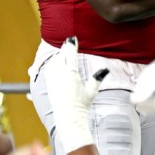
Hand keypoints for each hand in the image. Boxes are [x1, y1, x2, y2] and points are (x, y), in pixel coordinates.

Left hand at [45, 36, 107, 153]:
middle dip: (65, 49)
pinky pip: (48, 68)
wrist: (68, 117)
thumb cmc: (82, 104)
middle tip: (68, 43)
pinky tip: (55, 62)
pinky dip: (53, 63)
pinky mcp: (49, 84)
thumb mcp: (92, 91)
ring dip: (59, 56)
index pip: (70, 55)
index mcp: (72, 74)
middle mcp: (60, 75)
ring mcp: (53, 79)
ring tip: (63, 52)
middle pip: (61, 56)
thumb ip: (97, 78)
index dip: (71, 45)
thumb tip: (105, 69)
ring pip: (53, 61)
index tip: (72, 38)